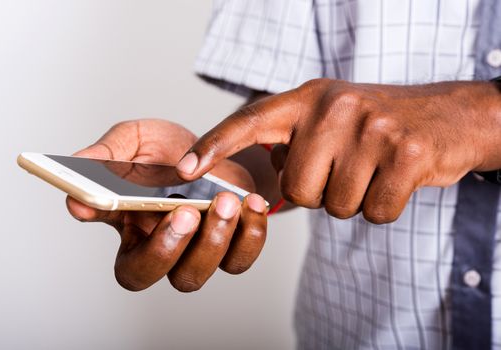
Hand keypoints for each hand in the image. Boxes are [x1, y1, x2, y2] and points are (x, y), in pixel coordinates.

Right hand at [67, 119, 267, 291]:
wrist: (217, 149)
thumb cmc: (171, 150)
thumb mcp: (137, 139)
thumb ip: (109, 153)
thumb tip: (78, 164)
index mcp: (128, 228)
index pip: (111, 248)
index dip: (106, 237)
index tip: (98, 205)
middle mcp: (159, 247)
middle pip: (148, 275)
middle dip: (164, 248)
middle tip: (183, 211)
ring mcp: (196, 250)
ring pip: (193, 274)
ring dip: (211, 240)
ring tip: (224, 199)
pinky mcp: (232, 245)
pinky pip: (240, 259)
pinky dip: (250, 235)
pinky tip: (251, 203)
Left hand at [176, 79, 500, 223]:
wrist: (446, 116)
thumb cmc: (375, 125)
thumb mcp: (329, 118)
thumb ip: (291, 144)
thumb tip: (261, 185)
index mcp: (308, 98)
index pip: (249, 121)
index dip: (214, 146)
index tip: (184, 170)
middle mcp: (335, 106)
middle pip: (297, 189)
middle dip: (318, 193)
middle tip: (345, 170)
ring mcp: (373, 127)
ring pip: (336, 205)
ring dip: (352, 200)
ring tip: (371, 170)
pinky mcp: (407, 153)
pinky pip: (374, 212)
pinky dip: (383, 207)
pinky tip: (394, 180)